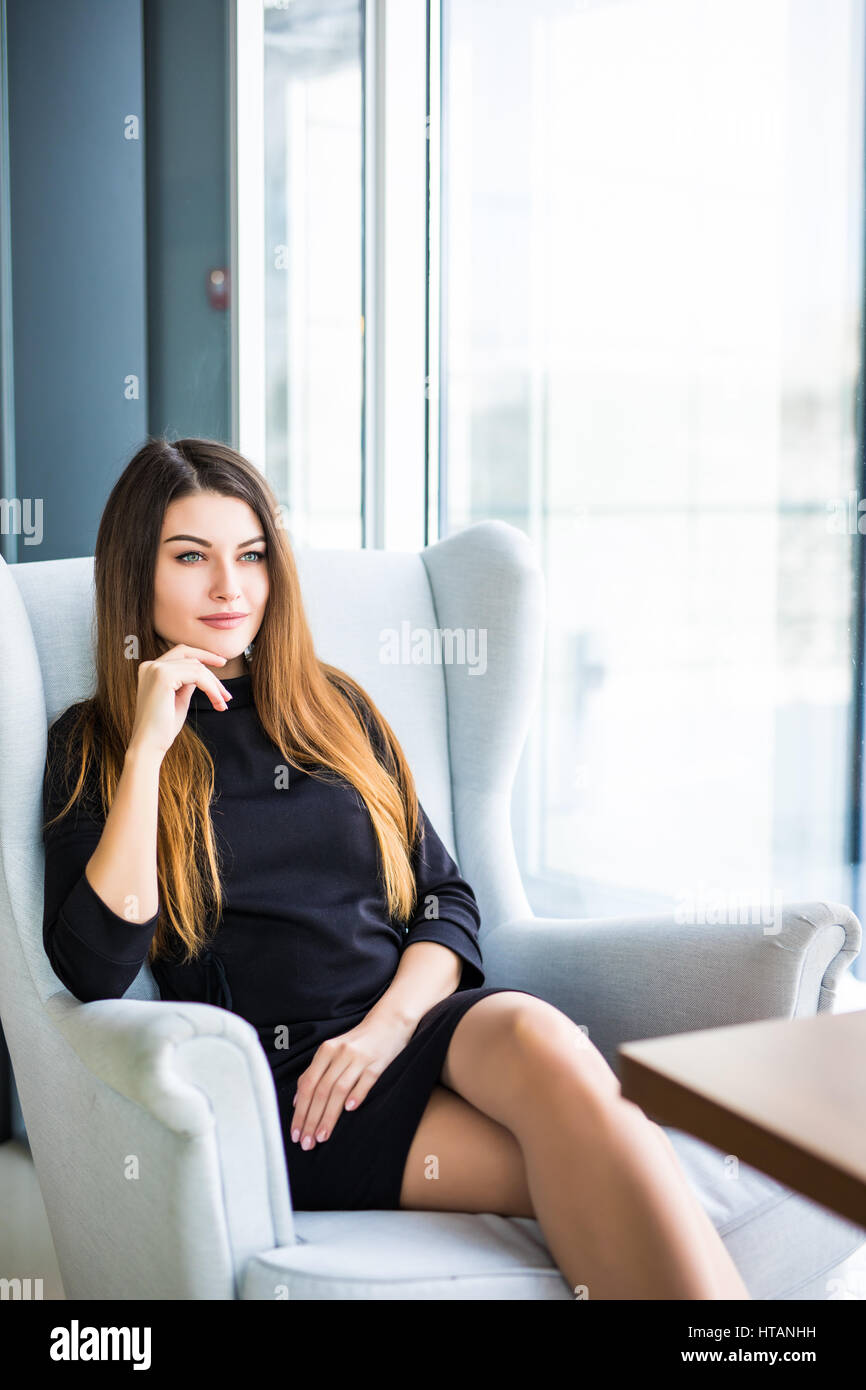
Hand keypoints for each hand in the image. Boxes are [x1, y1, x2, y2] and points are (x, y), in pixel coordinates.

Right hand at [128, 644, 233, 757]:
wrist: (149, 745)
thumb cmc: (164, 727)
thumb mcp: (179, 699)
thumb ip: (187, 683)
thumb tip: (201, 673)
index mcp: (150, 669)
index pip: (181, 652)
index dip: (203, 655)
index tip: (221, 662)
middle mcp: (150, 665)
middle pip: (189, 655)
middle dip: (212, 664)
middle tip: (226, 682)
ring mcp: (155, 669)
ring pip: (197, 667)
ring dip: (214, 685)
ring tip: (222, 703)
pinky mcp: (163, 676)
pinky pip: (197, 676)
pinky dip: (211, 689)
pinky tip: (217, 702)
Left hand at [290, 1013, 415, 1149]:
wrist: (389, 1021)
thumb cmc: (358, 1042)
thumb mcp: (333, 1051)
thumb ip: (315, 1072)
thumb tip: (297, 1100)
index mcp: (326, 1051)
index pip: (307, 1085)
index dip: (300, 1111)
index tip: (296, 1133)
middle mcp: (340, 1053)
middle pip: (321, 1090)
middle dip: (311, 1119)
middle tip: (306, 1143)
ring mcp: (359, 1058)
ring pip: (339, 1089)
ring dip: (329, 1115)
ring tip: (322, 1137)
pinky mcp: (378, 1063)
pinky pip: (365, 1081)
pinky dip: (356, 1095)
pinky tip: (350, 1111)